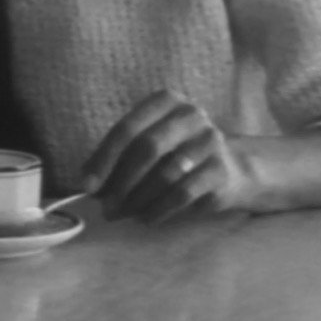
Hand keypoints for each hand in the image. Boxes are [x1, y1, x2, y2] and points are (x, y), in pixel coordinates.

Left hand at [81, 90, 253, 225]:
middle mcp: (190, 115)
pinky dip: (159, 209)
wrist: (233, 169)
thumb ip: (117, 158)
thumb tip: (87, 184)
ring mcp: (210, 141)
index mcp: (165, 101)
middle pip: (146, 148)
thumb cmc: (176, 154)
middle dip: (120, 181)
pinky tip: (146, 218)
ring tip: (122, 214)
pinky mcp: (221, 170)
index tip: (87, 186)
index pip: (127, 128)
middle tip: (105, 207)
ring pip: (164, 174)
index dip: (104, 158)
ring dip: (137, 199)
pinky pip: (182, 194)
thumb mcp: (147, 145)